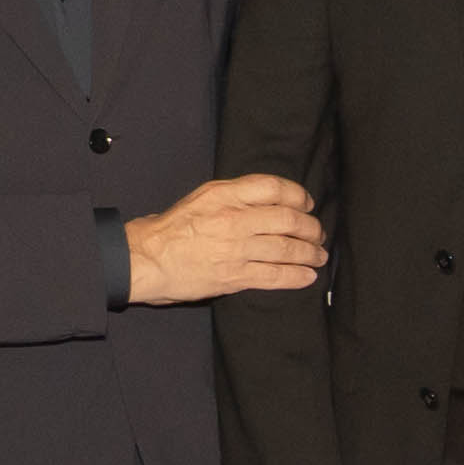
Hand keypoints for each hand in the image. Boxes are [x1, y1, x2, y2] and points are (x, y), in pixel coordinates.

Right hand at [123, 171, 328, 306]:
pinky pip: (275, 275)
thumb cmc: (169, 229)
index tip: (307, 204)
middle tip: (317, 233)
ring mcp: (236, 248)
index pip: (273, 187)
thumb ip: (233, 196)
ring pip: (286, 248)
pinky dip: (297, 276)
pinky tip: (308, 277)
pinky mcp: (234, 276)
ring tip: (319, 256)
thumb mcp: (201, 198)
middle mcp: (234, 218)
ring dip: (310, 253)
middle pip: (288, 219)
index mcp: (224, 194)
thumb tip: (266, 201)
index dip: (298, 195)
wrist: (145, 259)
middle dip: (311, 228)